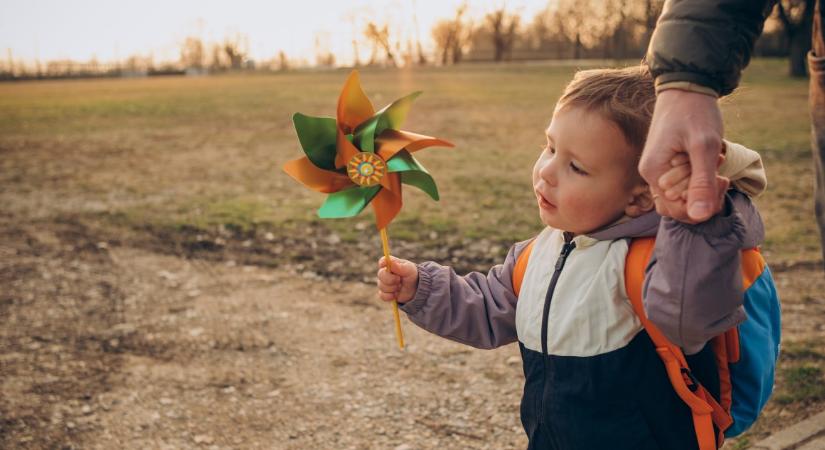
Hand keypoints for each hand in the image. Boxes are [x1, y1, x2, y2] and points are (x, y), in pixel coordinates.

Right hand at [377, 256, 418, 303]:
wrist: (415, 289)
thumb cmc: (411, 275)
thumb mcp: (409, 269)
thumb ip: (399, 266)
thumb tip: (389, 261)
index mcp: (390, 264)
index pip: (383, 261)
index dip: (383, 263)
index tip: (387, 267)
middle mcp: (385, 273)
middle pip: (380, 274)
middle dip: (390, 279)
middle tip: (399, 280)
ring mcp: (383, 283)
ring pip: (381, 286)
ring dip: (392, 288)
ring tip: (400, 287)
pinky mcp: (384, 293)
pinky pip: (382, 295)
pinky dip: (390, 296)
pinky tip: (396, 294)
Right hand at [640, 89, 724, 221]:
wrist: (687, 87)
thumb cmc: (695, 113)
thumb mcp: (704, 147)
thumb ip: (702, 183)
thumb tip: (700, 216)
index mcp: (655, 173)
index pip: (678, 211)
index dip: (704, 205)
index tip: (722, 180)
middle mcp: (651, 175)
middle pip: (678, 208)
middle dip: (704, 196)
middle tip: (721, 174)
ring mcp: (657, 171)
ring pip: (680, 198)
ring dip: (702, 189)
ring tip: (714, 165)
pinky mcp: (666, 165)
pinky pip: (681, 186)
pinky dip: (698, 179)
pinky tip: (709, 162)